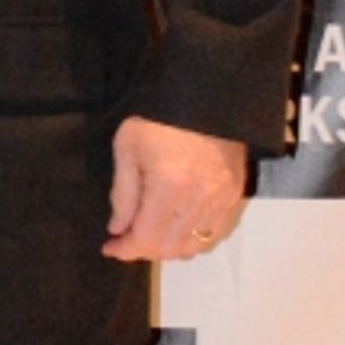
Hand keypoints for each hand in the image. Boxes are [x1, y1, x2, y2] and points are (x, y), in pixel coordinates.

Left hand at [102, 115, 245, 262]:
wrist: (204, 95)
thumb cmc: (157, 118)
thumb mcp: (128, 147)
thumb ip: (123, 193)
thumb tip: (117, 228)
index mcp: (169, 188)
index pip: (146, 238)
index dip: (125, 249)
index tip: (110, 247)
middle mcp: (199, 201)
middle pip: (171, 248)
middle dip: (144, 249)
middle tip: (126, 239)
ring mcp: (221, 201)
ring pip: (194, 246)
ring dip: (169, 249)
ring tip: (150, 234)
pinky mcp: (235, 195)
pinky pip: (215, 234)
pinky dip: (194, 241)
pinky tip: (178, 230)